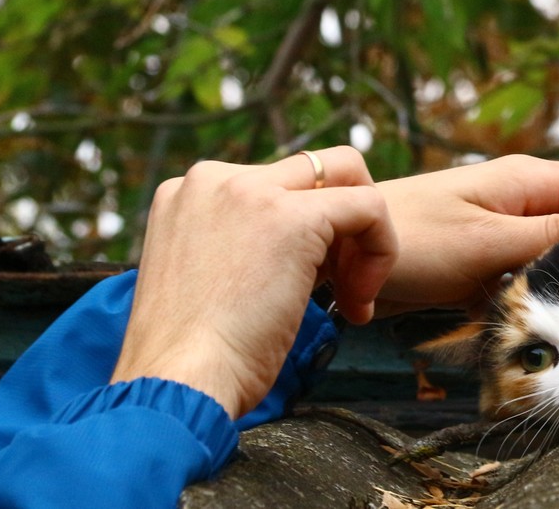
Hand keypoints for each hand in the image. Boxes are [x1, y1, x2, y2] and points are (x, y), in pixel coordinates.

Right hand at [112, 146, 395, 418]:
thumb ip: (241, 248)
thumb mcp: (206, 282)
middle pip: (314, 171)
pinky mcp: (292, 217)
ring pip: (347, 177)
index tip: (304, 288)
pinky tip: (358, 304)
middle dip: (341, 224)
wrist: (176, 386)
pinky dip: (382, 251)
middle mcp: (213, 179)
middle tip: (341, 285)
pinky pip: (369, 207)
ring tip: (351, 300)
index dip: (306, 234)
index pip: (275, 185)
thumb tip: (296, 249)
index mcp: (188, 193)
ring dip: (362, 240)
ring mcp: (250, 190)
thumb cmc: (191, 360)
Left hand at [373, 155, 558, 313]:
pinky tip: (531, 319)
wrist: (340, 255)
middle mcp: (526, 196)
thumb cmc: (410, 240)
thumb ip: (554, 235)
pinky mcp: (488, 255)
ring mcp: (507, 225)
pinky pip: (529, 273)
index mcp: (531, 180)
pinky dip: (533, 294)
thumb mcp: (488, 242)